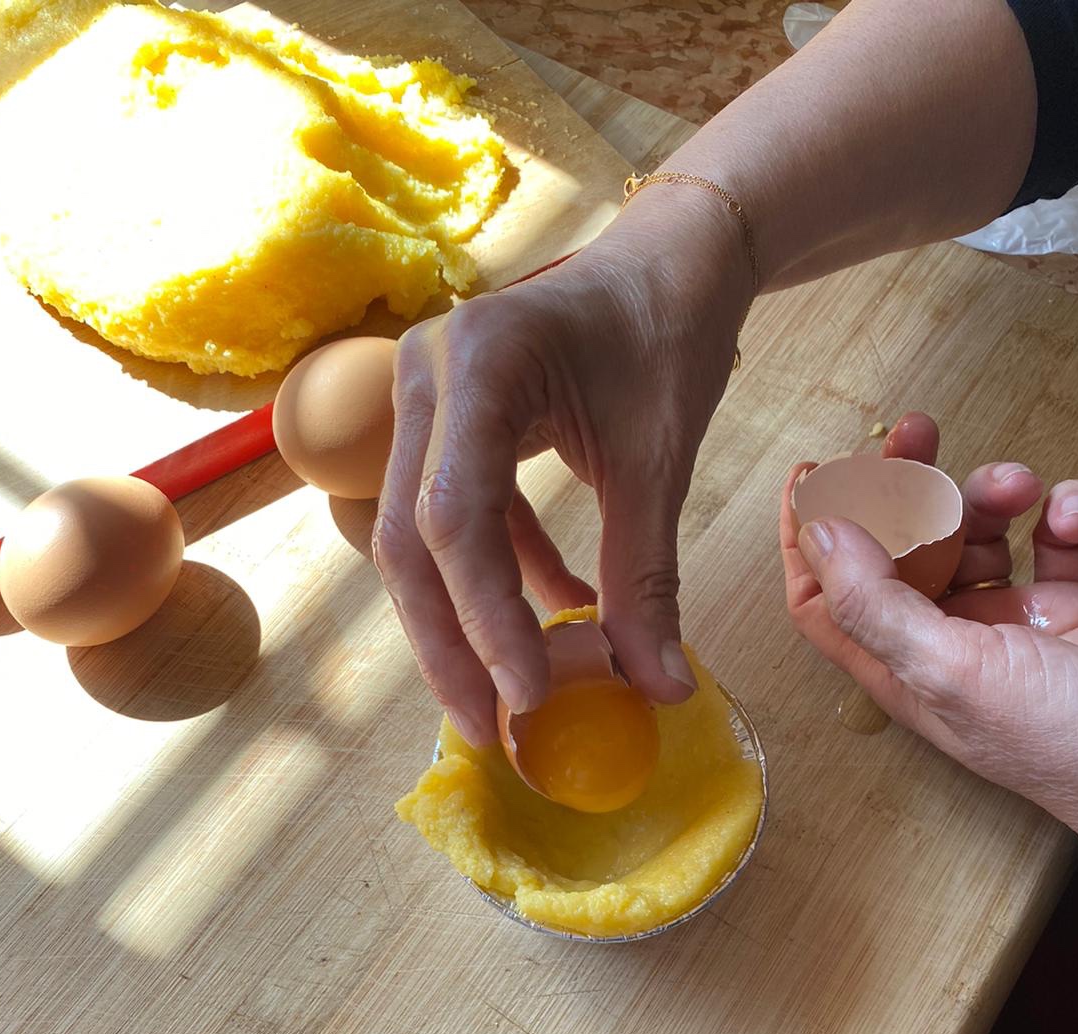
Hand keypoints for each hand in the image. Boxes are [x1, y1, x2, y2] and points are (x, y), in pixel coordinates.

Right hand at [372, 186, 750, 744]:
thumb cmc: (667, 333)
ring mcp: (423, 398)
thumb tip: (660, 691)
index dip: (486, 620)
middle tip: (492, 729)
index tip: (531, 698)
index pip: (454, 519)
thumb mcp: (660, 460)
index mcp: (475, 363)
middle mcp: (423, 376)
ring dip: (467, 621)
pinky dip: (499, 576)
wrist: (669, 260)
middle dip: (450, 644)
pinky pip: (452, 519)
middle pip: (408, 541)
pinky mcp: (442, 424)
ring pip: (417, 541)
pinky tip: (557, 610)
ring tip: (520, 690)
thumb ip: (648, 579)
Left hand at [780, 413, 1077, 911]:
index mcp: (900, 669)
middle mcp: (946, 646)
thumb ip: (878, 604)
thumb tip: (819, 534)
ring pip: (978, 536)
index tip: (810, 474)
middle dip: (906, 489)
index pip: (825, 599)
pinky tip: (1075, 514)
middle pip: (901, 551)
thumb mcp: (951, 671)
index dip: (808, 540)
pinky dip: (1063, 516)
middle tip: (917, 430)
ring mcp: (1011, 627)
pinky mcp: (1074, 609)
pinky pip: (1054, 543)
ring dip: (991, 497)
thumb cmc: (1062, 743)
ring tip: (1019, 483)